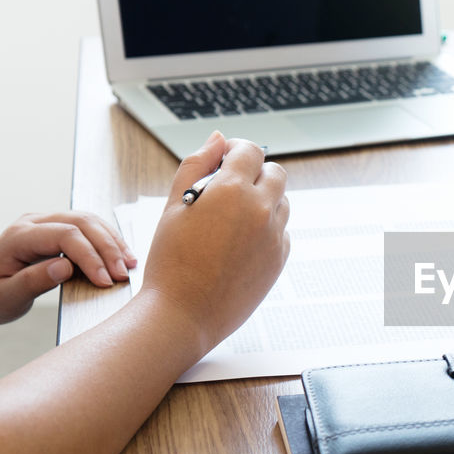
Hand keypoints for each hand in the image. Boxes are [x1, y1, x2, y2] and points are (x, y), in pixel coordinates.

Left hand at [0, 210, 136, 323]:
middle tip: (124, 274)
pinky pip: (90, 227)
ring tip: (129, 265)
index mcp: (19, 237)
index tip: (106, 281)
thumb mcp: (6, 297)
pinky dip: (109, 241)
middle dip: (107, 248)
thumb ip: (33, 282)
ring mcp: (47, 221)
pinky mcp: (58, 228)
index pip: (65, 235)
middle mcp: (34, 222)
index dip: (90, 256)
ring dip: (113, 242)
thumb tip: (66, 268)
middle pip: (82, 222)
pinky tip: (122, 257)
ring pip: (90, 220)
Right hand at [137, 132, 289, 355]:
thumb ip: (197, 165)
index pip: (251, 150)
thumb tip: (218, 139)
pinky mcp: (280, 259)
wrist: (184, 314)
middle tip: (229, 188)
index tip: (226, 159)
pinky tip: (239, 244)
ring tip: (231, 219)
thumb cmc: (171, 261)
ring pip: (281, 202)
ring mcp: (275, 236)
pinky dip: (266, 230)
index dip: (237, 150)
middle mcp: (261, 209)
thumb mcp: (174, 206)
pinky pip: (281, 232)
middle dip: (255, 173)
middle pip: (275, 173)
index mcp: (233, 190)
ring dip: (263, 201)